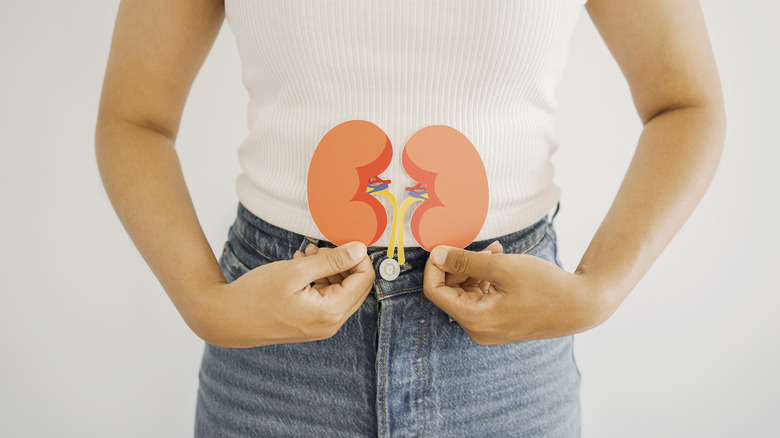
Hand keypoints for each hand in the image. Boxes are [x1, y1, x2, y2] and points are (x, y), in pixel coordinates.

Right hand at [198, 241, 374, 347]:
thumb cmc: (256, 295)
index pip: (364, 280)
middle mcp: (330, 324)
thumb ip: (332, 260)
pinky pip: (325, 297)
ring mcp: (320, 326)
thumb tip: (360, 250)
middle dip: (342, 263)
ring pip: (340, 290)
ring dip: (329, 269)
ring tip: (305, 255)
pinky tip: (301, 266)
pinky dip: (319, 279)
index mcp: (330, 313)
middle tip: (318, 249)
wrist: (226, 319)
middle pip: (355, 286)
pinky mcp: (310, 323)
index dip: (357, 257)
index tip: (341, 241)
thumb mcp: (296, 271)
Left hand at [423, 242, 606, 344]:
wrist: (582, 304)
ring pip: (466, 293)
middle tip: (479, 247)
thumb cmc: (545, 286)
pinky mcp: (500, 322)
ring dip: (474, 269)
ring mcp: (489, 328)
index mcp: (475, 320)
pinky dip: (485, 279)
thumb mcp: (502, 267)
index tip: (443, 247)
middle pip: (450, 293)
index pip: (436, 292)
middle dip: (459, 266)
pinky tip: (499, 261)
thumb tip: (437, 255)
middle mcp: (478, 329)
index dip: (435, 267)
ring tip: (496, 252)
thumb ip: (465, 261)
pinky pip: (481, 298)